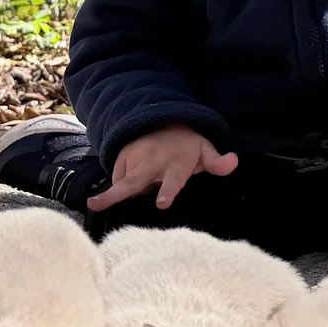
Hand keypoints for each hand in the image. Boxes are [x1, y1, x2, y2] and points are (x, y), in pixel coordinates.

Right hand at [87, 126, 239, 211]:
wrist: (164, 122)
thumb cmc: (186, 145)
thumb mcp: (204, 151)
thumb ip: (216, 161)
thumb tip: (233, 161)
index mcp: (177, 164)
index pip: (173, 180)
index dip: (168, 192)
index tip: (161, 204)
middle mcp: (153, 162)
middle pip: (133, 182)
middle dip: (114, 195)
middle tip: (95, 204)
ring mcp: (136, 158)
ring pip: (125, 183)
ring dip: (130, 189)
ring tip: (149, 179)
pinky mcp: (122, 155)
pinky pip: (119, 177)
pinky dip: (124, 182)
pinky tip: (139, 174)